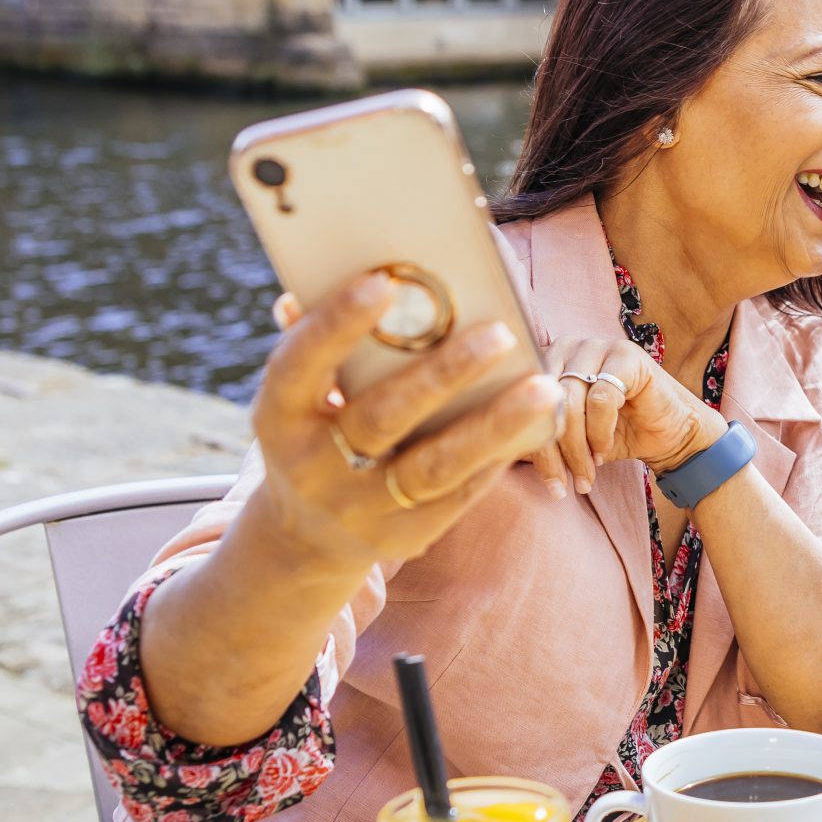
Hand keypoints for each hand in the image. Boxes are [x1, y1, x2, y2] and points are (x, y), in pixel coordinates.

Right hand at [248, 273, 563, 573]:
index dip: (336, 324)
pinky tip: (536, 421)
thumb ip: (317, 344)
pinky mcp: (407, 537)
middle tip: (499, 332)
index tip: (383, 282)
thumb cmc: (313, 435)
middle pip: (381, 418)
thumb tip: (314, 282)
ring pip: (435, 466)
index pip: (300, 366)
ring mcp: (361, 510)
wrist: (306, 539)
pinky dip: (499, 455)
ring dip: (494, 425)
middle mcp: (313, 469)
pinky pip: (461, 493)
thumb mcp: (298, 398)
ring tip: (543, 387)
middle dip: (442, 374)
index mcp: (278, 418)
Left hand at [523, 335, 724, 497]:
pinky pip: (601, 397)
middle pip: (542, 398)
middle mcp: (568, 345)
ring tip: (586, 475)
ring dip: (577, 447)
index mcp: (546, 360)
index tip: (542, 479)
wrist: (669, 436)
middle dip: (551, 449)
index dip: (526, 439)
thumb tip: (496, 451)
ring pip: (570, 399)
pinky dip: (600, 432)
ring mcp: (598, 346)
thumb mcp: (566, 440)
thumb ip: (535, 436)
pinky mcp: (627, 355)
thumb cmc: (615, 436)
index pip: (521, 396)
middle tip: (562, 485)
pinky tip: (605, 451)